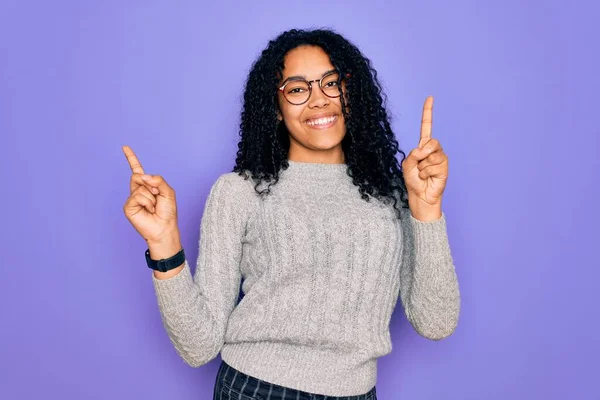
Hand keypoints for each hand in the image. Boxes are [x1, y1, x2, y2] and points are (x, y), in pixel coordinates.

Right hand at [122, 145, 179, 244]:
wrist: (164, 228)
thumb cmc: (167, 212)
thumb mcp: (168, 192)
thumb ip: (158, 180)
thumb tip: (143, 175)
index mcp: (147, 186)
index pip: (137, 170)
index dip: (131, 158)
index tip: (125, 147)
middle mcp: (137, 190)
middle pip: (138, 176)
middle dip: (151, 185)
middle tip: (157, 197)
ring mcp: (132, 198)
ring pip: (139, 186)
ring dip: (151, 197)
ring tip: (153, 207)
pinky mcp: (128, 206)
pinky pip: (137, 196)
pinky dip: (147, 202)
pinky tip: (148, 211)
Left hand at [401, 96, 448, 214]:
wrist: (420, 196)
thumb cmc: (413, 180)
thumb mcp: (407, 165)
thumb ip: (413, 154)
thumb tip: (424, 149)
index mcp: (422, 146)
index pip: (426, 127)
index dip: (428, 112)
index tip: (430, 98)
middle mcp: (433, 150)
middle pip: (431, 141)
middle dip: (423, 153)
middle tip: (419, 164)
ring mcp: (440, 158)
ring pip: (432, 155)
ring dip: (423, 167)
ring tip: (423, 174)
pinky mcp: (445, 167)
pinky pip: (434, 164)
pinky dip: (427, 172)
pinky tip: (428, 177)